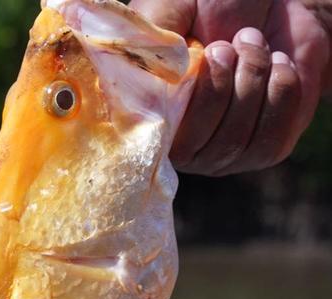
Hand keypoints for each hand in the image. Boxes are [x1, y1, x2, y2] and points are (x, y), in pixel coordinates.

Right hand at [129, 0, 330, 174]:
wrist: (274, 1)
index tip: (200, 57)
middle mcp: (186, 148)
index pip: (157, 144)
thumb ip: (150, 44)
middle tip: (227, 44)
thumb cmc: (212, 5)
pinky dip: (280, 88)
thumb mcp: (171, 8)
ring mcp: (225, 156)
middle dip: (223, 85)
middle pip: (201, 146)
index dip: (183, 106)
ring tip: (251, 44)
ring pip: (236, 141)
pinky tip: (277, 63)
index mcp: (155, 119)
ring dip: (252, 79)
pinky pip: (272, 137)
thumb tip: (145, 82)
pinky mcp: (266, 150)